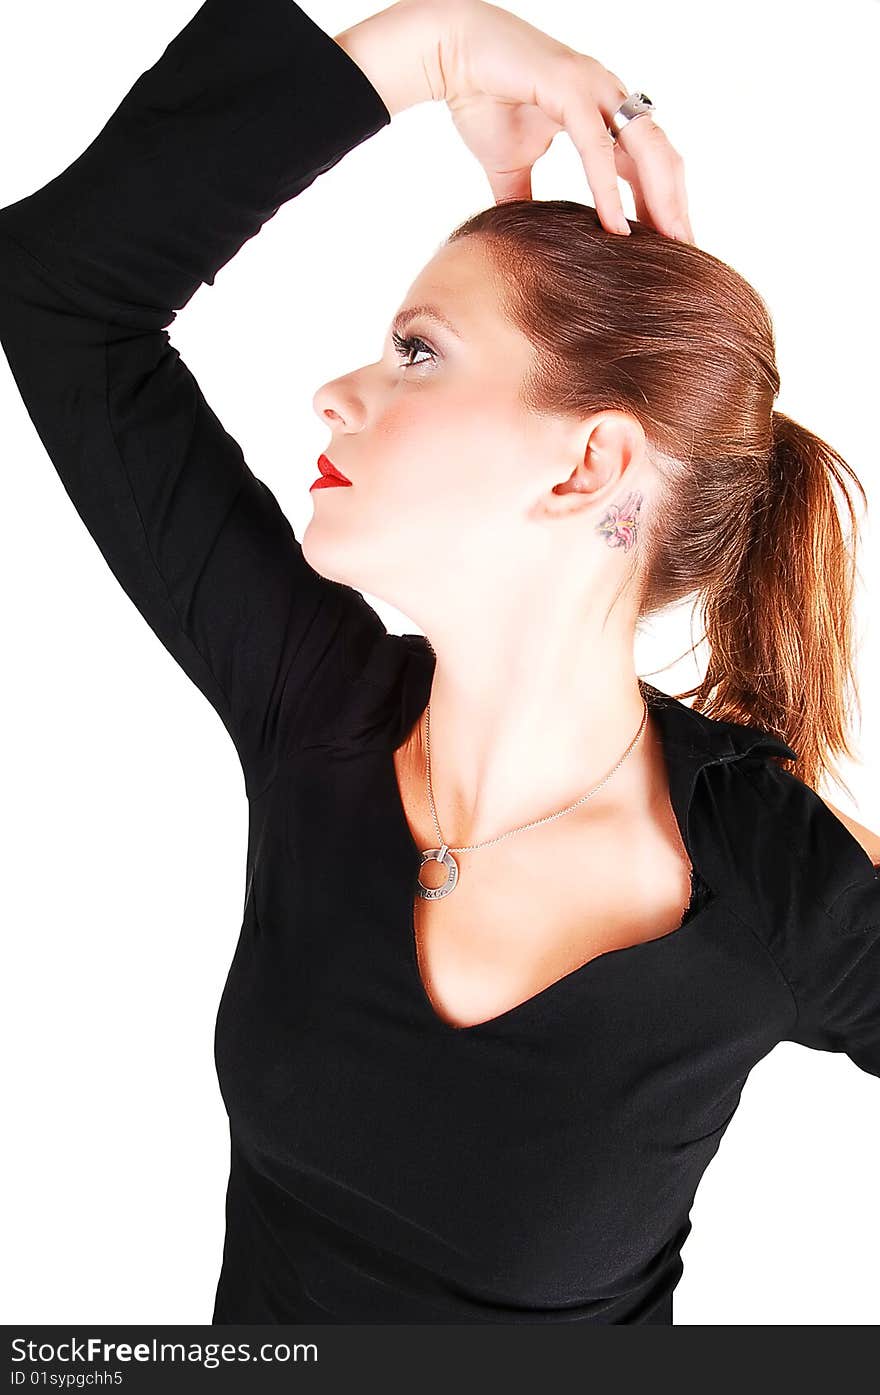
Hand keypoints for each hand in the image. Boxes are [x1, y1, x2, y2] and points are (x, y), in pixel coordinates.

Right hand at [436, 0, 692, 239]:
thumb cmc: (481, 98)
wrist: (448, 55)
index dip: (663, 201)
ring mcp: (593, 88)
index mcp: (603, 111)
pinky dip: (609, 189)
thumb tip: (526, 234)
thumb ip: (525, 198)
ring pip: (644, 148)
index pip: (648, 161)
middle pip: (660, 156)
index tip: (671, 245)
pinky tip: (616, 227)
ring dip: (660, 198)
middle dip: (676, 204)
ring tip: (668, 243)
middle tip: (686, 251)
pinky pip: (597, 146)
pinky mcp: (569, 88)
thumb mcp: (509, 165)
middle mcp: (609, 96)